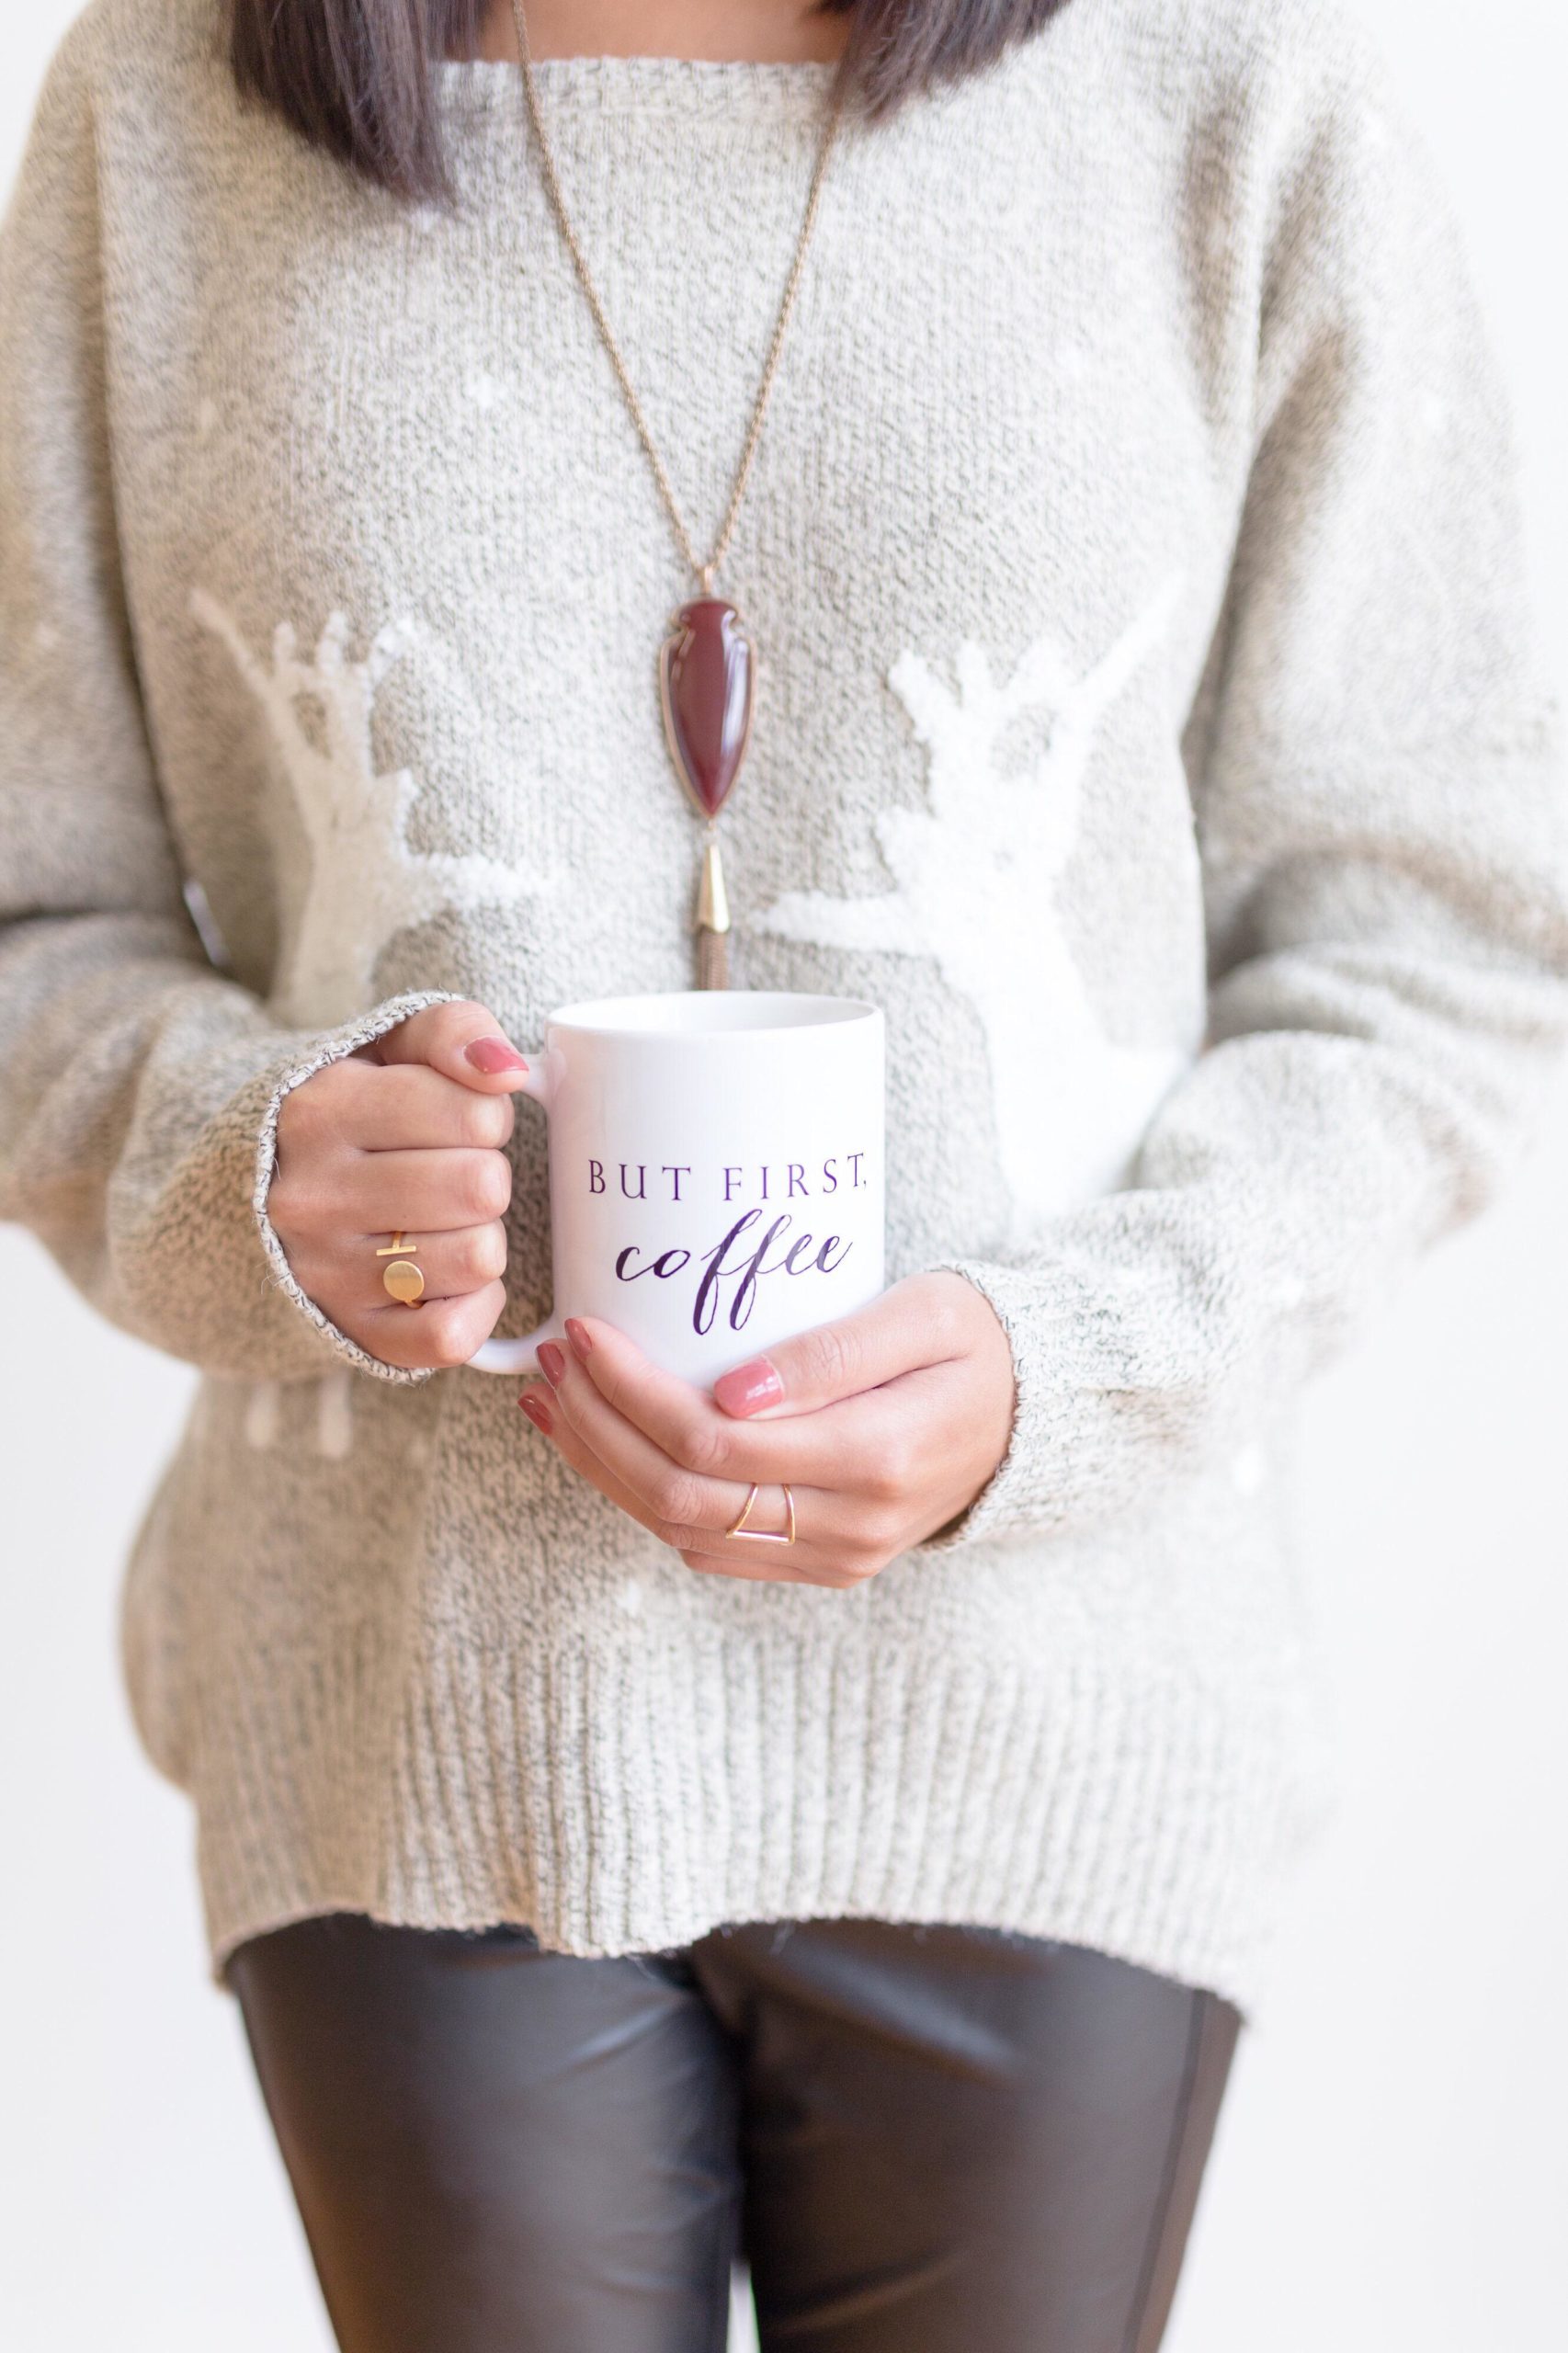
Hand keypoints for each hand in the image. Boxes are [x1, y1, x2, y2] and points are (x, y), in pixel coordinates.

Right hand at [269, 1000, 533, 1369]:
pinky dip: (475, 1305)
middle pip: (481, 1187)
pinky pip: (453, 1334)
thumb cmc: (359, 1111)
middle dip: (488, 1176)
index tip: (458, 1121)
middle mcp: (311, 1197)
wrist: (270, 1191)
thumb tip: (506, 1071)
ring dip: (483, 1237)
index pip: (475, 1113)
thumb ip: (453, 1031)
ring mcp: (326, 1274)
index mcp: (319, 1111)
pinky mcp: (354, 1333)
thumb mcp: (392, 1047)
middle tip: (456, 1174)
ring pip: (477, 1259)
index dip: (488, 1115)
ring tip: (445, 1221)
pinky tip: (450, 1276)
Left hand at [518, 1273, 1016, 1586]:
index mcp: (878, 1459)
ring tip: (556, 1403)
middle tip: (553, 1364)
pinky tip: (607, 1445)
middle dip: (600, 1430)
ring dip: (605, 1468)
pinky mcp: (821, 1564)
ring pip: (683, 1533)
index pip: (716, 1444)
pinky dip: (643, 1498)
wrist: (1035, 1413)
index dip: (633, 1393)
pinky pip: (710, 1548)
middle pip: (682, 1498)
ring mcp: (836, 1557)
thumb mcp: (924, 1315)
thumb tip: (730, 1390)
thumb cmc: (977, 1343)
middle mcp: (852, 1526)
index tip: (587, 1332)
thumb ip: (833, 1352)